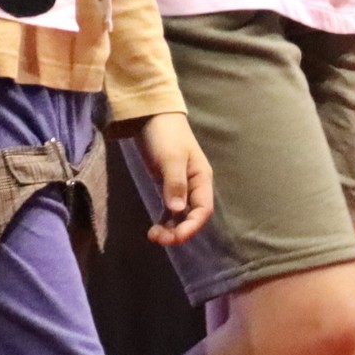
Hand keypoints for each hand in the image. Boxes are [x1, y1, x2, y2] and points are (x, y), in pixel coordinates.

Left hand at [133, 112, 213, 245]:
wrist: (151, 115)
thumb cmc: (165, 134)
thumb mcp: (171, 158)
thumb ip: (175, 184)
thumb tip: (177, 211)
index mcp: (201, 178)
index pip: (203, 209)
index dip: (192, 226)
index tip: (175, 237)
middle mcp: (195, 185)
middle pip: (193, 216)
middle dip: (179, 231)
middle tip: (158, 239)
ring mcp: (182, 186)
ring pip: (181, 215)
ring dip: (171, 228)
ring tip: (154, 235)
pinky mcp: (168, 185)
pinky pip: (171, 209)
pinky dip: (165, 220)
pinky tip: (154, 228)